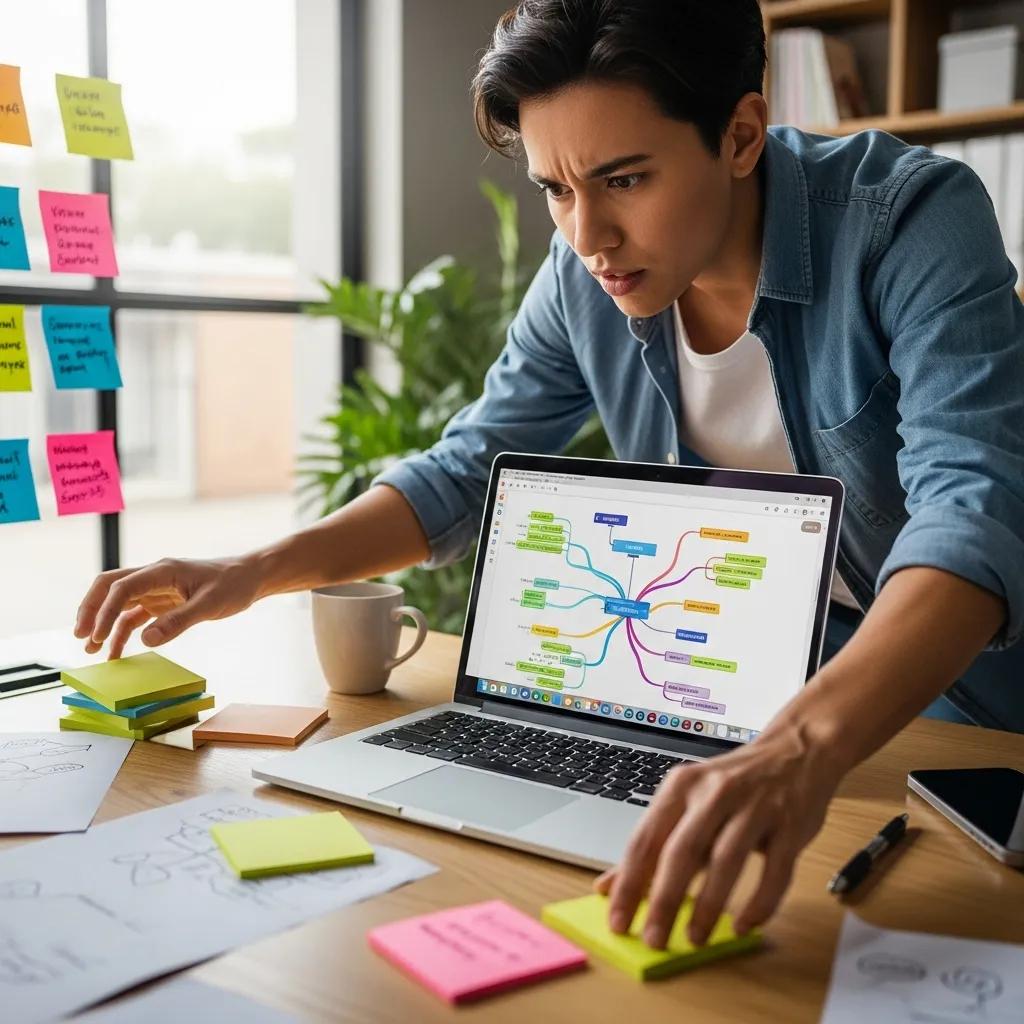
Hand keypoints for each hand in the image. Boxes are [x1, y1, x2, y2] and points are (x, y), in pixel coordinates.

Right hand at [74, 556, 262, 658]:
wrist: (251, 578)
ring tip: (91, 650)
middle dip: (91, 610)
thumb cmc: (234, 585)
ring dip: (104, 623)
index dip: (105, 611)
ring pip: (119, 603)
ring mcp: (157, 589)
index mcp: (163, 570)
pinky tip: (117, 651)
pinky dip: (123, 632)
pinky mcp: (163, 602)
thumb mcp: (210, 604)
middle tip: (81, 637)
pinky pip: (135, 615)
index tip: (97, 636)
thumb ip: (179, 621)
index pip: (122, 587)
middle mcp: (154, 577)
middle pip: (110, 588)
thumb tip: (146, 640)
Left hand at [593, 724, 843, 948]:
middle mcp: (714, 792)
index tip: (617, 920)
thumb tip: (611, 885)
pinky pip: (775, 872)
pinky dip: (760, 903)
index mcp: (682, 786)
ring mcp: (755, 807)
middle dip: (664, 900)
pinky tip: (745, 925)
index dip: (628, 883)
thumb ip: (654, 844)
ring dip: (709, 905)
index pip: (645, 839)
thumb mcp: (688, 802)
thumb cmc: (733, 784)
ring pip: (726, 860)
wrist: (795, 750)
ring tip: (695, 937)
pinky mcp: (790, 825)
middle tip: (653, 939)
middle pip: (681, 850)